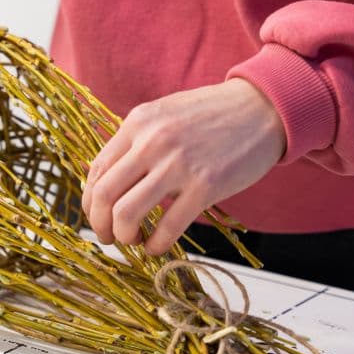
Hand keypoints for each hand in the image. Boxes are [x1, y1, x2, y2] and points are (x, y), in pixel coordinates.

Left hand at [81, 79, 287, 253]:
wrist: (263, 108)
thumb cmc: (214, 114)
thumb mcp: (166, 114)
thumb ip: (136, 140)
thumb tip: (105, 177)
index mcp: (139, 122)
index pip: (96, 171)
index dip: (90, 202)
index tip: (98, 216)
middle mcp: (153, 141)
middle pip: (104, 195)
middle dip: (100, 225)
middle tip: (109, 237)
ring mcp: (179, 164)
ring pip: (126, 214)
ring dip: (123, 236)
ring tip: (133, 240)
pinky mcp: (206, 186)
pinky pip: (167, 228)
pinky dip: (155, 245)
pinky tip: (157, 246)